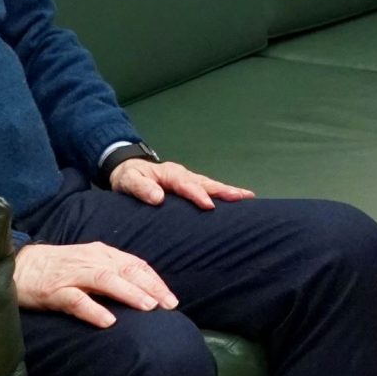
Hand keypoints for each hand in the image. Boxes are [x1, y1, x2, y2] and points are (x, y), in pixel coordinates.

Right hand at [13, 240, 177, 327]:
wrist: (19, 266)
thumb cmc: (58, 268)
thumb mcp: (89, 265)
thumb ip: (113, 274)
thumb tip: (144, 293)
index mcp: (101, 254)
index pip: (135, 264)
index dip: (155, 281)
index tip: (172, 299)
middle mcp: (90, 260)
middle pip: (126, 270)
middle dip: (151, 287)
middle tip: (170, 305)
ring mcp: (72, 275)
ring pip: (106, 280)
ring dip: (129, 293)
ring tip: (148, 308)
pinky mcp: (54, 291)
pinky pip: (76, 300)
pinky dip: (94, 310)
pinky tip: (108, 322)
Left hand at [109, 157, 253, 210]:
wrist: (128, 170)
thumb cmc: (128, 177)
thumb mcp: (128, 181)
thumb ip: (141, 188)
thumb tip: (158, 198)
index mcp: (169, 174)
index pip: (185, 184)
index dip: (197, 194)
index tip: (209, 205)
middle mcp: (182, 175)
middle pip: (205, 182)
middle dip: (223, 190)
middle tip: (243, 197)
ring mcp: (188, 180)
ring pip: (210, 185)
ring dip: (228, 191)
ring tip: (248, 197)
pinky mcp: (190, 186)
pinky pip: (208, 189)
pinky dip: (222, 194)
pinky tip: (236, 200)